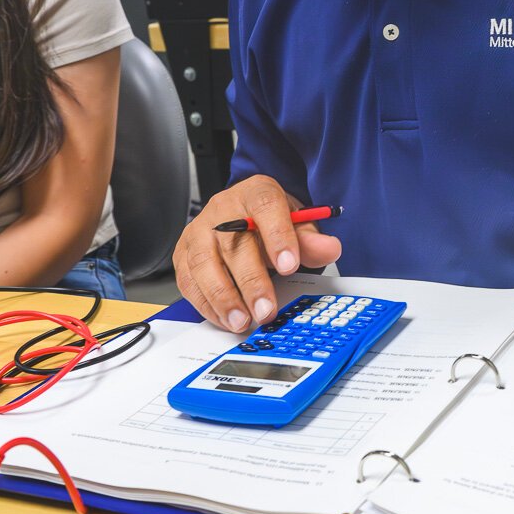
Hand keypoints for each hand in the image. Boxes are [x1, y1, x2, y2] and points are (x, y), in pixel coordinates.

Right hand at [173, 175, 342, 332]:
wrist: (243, 215)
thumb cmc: (268, 221)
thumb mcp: (296, 223)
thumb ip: (311, 239)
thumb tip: (330, 248)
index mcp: (255, 193)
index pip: (265, 206)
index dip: (277, 236)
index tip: (289, 265)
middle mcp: (222, 209)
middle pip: (233, 242)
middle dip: (251, 281)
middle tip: (266, 310)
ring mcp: (199, 231)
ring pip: (204, 263)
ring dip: (223, 297)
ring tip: (243, 321)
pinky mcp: (183, 253)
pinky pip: (189, 281)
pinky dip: (206, 304)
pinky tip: (225, 318)